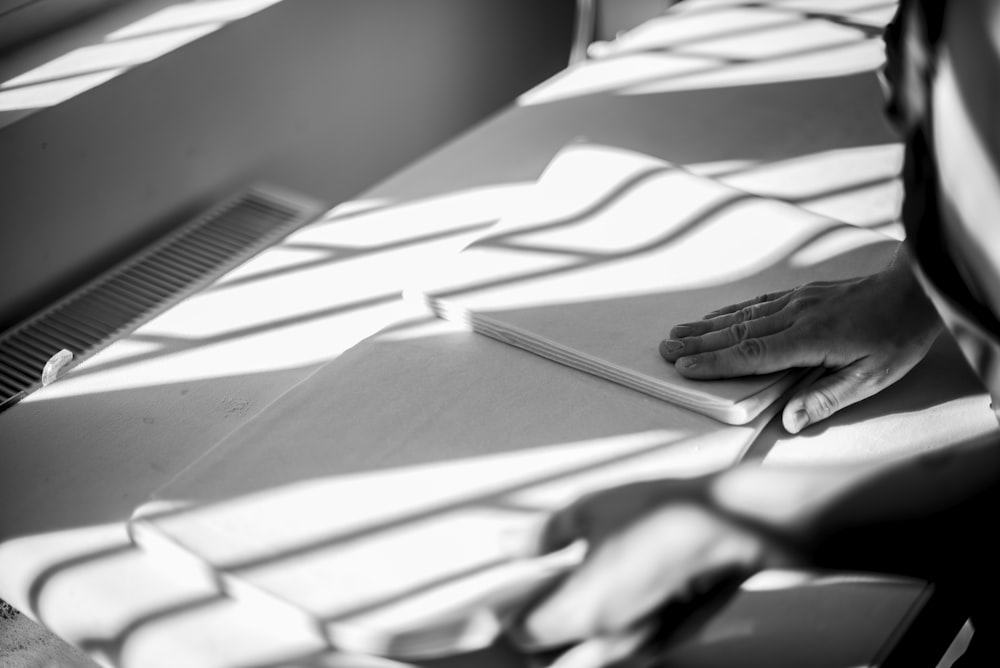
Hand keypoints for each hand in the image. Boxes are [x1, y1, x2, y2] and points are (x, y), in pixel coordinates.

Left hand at [507, 478, 798, 667]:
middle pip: (549, 663)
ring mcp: (641, 646)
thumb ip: (544, 533)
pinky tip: (605, 606)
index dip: (506, 617)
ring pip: (584, 663)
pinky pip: (619, 653)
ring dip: (565, 646)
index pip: (522, 635)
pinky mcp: (667, 641)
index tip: (497, 604)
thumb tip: (515, 543)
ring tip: (563, 608)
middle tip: (523, 614)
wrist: (733, 523)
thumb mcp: (590, 509)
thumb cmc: (671, 514)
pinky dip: (601, 639)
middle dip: (532, 643)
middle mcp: (609, 640)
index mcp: (581, 610)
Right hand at [659, 246, 942, 432]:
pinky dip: (730, 311)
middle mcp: (796, 316)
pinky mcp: (802, 294)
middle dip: (697, 343)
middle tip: (664, 349)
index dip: (715, 363)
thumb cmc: (898, 338)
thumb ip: (828, 399)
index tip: (683, 368)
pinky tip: (715, 316)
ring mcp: (797, 301)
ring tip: (676, 332)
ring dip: (706, 326)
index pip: (751, 354)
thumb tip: (791, 422)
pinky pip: (757, 303)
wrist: (915, 289)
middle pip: (736, 332)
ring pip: (742, 315)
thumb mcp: (873, 378)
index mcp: (810, 339)